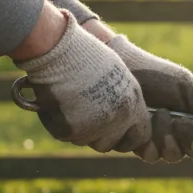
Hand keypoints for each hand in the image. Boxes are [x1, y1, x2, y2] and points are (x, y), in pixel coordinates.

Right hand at [13, 11, 149, 151]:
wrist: (59, 48)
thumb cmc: (85, 53)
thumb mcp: (117, 74)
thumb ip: (122, 98)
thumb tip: (124, 116)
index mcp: (133, 103)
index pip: (140, 137)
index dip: (127, 137)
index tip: (114, 130)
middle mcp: (118, 118)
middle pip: (110, 145)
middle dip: (97, 136)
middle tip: (82, 115)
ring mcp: (94, 126)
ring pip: (85, 141)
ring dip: (76, 128)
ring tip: (68, 101)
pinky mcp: (70, 129)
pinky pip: (61, 133)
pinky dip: (54, 120)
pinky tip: (53, 99)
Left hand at [105, 33, 192, 162]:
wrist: (119, 71)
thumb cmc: (155, 74)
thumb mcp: (187, 87)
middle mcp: (180, 133)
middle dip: (191, 139)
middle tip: (180, 122)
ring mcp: (159, 141)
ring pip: (173, 156)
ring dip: (167, 137)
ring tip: (157, 113)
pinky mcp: (138, 145)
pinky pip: (150, 156)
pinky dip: (149, 140)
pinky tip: (142, 122)